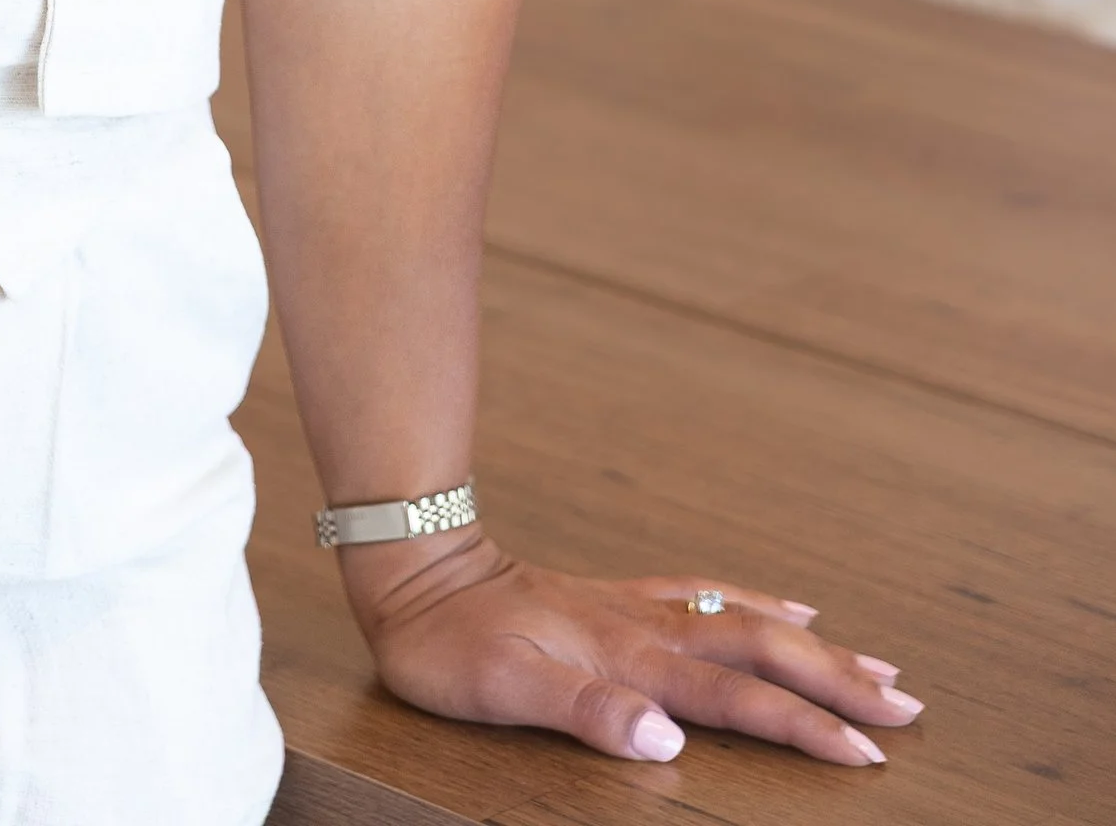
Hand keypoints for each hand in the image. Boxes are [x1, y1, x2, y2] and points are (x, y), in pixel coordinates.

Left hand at [344, 532, 922, 766]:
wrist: (412, 567)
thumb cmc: (451, 642)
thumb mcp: (505, 688)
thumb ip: (586, 711)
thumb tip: (665, 737)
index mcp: (630, 658)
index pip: (738, 697)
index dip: (804, 725)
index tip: (868, 751)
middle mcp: (645, 627)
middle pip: (763, 650)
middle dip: (836, 679)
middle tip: (907, 705)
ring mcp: (635, 607)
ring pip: (746, 620)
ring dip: (814, 644)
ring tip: (876, 662)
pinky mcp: (619, 597)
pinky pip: (709, 594)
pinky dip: (758, 603)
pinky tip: (787, 606)